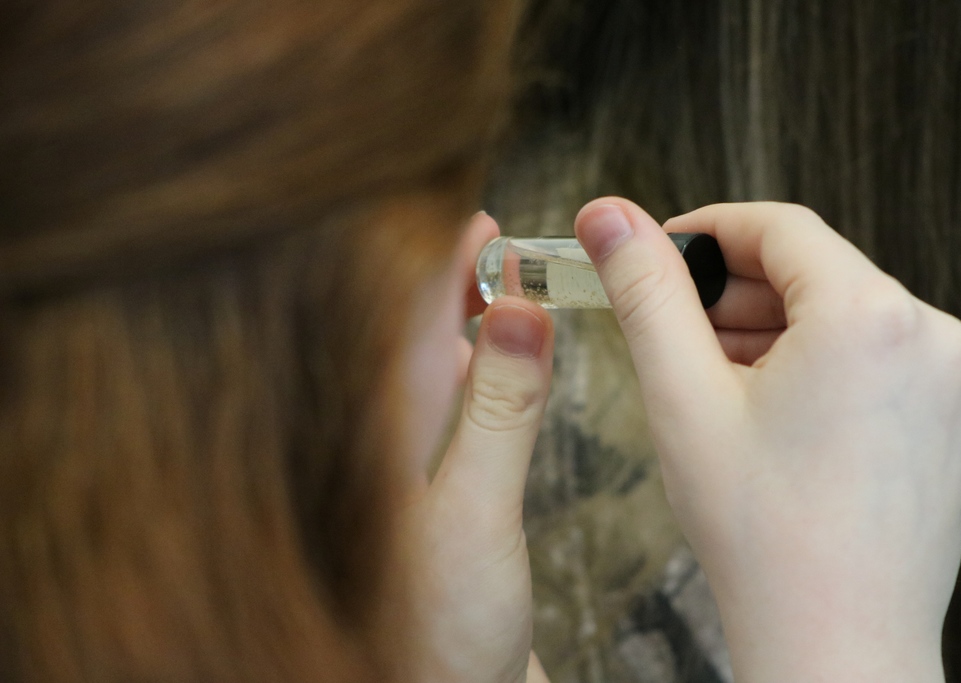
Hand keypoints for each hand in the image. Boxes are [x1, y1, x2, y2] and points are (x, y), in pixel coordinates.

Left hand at [397, 216, 554, 682]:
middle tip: (498, 247)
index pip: (401, 324)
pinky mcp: (432, 493)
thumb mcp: (476, 509)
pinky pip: (448, 410)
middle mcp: (382, 443)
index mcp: (377, 434)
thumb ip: (500, 408)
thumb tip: (519, 312)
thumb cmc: (438, 625)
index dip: (437, 265)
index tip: (477, 225)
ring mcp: (405, 468)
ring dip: (466, 324)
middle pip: (410, 339)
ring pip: (430, 372)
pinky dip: (475, 372)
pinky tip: (490, 363)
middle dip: (453, 286)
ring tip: (502, 289)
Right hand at [574, 199, 960, 681]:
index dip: (709, 232)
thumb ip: (645, 291)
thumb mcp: (683, 394)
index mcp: (871, 316)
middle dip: (738, 295)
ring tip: (718, 383)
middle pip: (815, 275)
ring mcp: (954, 383)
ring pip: (844, 319)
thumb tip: (609, 217)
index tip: (664, 253)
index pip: (779, 229)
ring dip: (776, 333)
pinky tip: (774, 414)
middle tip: (678, 332)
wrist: (833, 642)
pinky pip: (878, 361)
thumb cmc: (762, 533)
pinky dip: (821, 367)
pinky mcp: (955, 420)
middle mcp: (932, 338)